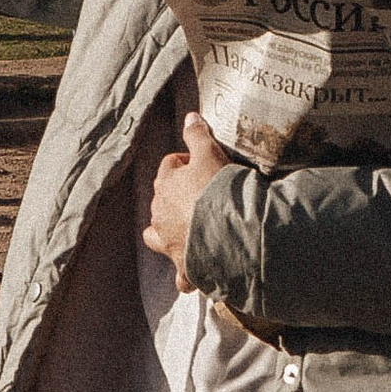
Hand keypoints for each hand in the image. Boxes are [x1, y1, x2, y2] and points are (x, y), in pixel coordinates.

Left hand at [142, 112, 228, 269]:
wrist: (230, 230)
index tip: (204, 165)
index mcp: (165, 186)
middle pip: (163, 200)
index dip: (186, 163)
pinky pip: (181, 276)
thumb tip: (190, 115)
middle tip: (206, 194)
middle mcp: (160, 215)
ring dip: (171, 235)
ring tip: (189, 232)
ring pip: (160, 237)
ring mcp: (170, 242)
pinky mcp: (184, 265)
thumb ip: (198, 134)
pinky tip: (194, 276)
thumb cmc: (218, 188)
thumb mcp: (210, 153)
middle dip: (179, 197)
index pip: (169, 167)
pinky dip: (186, 276)